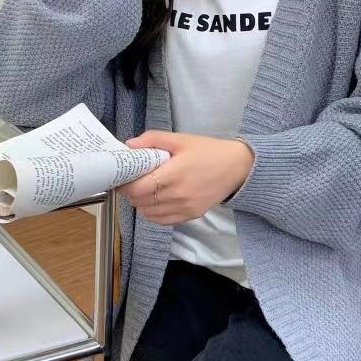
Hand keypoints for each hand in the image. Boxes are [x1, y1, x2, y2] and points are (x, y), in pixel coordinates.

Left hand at [116, 130, 253, 224]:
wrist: (237, 167)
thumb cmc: (209, 151)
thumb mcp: (180, 139)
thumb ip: (153, 140)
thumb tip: (129, 146)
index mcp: (173, 175)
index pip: (136, 188)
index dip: (125, 184)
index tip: (123, 176)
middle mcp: (178, 196)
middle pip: (139, 202)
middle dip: (131, 192)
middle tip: (134, 180)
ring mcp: (184, 209)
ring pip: (148, 213)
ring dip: (142, 203)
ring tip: (147, 189)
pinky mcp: (191, 216)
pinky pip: (162, 221)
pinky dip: (153, 213)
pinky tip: (157, 200)